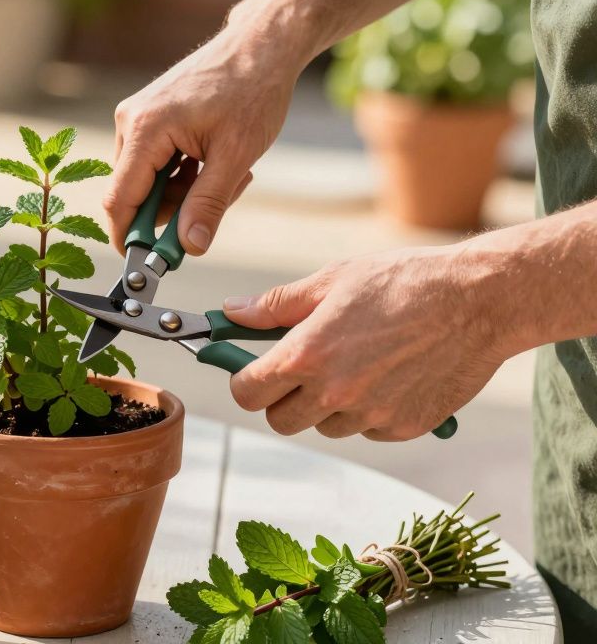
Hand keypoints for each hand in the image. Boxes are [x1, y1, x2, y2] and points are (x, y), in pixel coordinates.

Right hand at [106, 31, 297, 254]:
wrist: (262, 45)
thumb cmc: (252, 90)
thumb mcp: (236, 156)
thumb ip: (208, 204)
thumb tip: (189, 247)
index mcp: (146, 129)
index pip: (120, 200)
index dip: (129, 238)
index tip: (146, 265)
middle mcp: (131, 122)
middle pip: (136, 193)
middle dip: (175, 208)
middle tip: (220, 198)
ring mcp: (138, 118)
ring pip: (150, 181)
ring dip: (186, 189)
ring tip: (227, 169)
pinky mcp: (149, 116)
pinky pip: (157, 163)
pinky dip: (186, 171)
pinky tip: (215, 157)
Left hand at [222, 246, 509, 440]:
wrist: (479, 300)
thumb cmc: (403, 281)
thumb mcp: (332, 280)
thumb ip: (276, 305)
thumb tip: (231, 313)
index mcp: (306, 355)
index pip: (247, 393)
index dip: (244, 380)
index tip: (251, 369)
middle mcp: (334, 393)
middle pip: (279, 419)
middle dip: (282, 397)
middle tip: (301, 368)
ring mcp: (370, 415)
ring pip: (324, 426)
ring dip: (327, 405)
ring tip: (356, 362)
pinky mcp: (402, 428)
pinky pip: (366, 429)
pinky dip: (368, 411)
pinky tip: (389, 375)